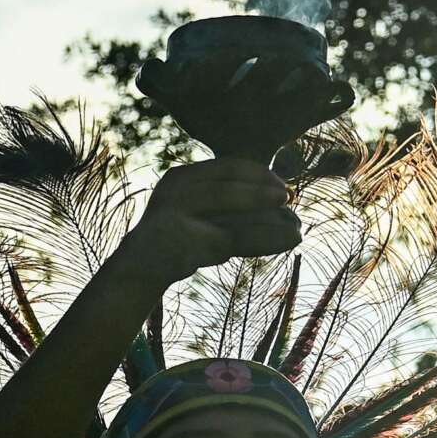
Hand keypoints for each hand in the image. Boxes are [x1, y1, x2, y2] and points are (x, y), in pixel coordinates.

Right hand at [110, 159, 300, 287]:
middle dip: (263, 191)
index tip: (283, 186)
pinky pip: (235, 237)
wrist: (139, 271)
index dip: (259, 174)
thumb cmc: (178, 240)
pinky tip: (288, 240)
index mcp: (181, 177)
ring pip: (232, 208)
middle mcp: (175, 190)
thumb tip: (282, 199)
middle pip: (228, 184)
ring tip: (297, 229)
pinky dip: (267, 238)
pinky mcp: (184, 243)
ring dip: (269, 217)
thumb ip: (230, 203)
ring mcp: (175, 214)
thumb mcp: (201, 215)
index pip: (227, 166)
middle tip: (290, 199)